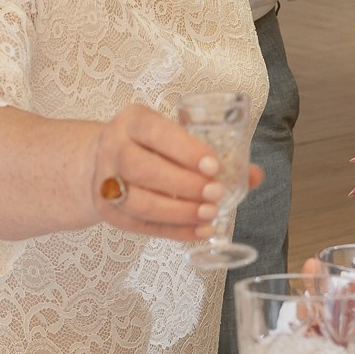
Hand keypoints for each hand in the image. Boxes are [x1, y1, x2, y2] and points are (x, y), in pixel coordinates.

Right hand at [86, 102, 260, 242]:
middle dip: (183, 184)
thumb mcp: (173, 137)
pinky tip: (199, 231)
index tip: (213, 165)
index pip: (155, 132)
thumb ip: (212, 154)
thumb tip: (255, 176)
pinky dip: (173, 231)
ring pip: (138, 201)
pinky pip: (140, 225)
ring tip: (209, 214)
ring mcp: (105, 182)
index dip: (184, 150)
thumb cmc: (150, 146)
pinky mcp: (107, 211)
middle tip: (215, 193)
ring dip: (178, 211)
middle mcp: (113, 148)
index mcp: (132, 122)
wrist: (99, 160)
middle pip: (142, 169)